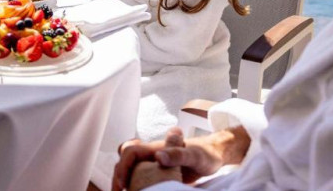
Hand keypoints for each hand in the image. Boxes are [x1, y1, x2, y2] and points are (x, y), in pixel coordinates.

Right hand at [113, 126, 248, 189]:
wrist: (214, 156)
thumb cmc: (206, 154)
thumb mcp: (195, 156)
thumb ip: (178, 154)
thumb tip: (158, 157)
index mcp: (156, 147)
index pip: (130, 151)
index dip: (123, 166)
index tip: (124, 184)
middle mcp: (151, 154)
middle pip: (125, 158)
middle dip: (118, 174)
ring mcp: (153, 163)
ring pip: (130, 168)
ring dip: (124, 180)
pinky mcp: (158, 173)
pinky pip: (140, 177)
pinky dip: (135, 186)